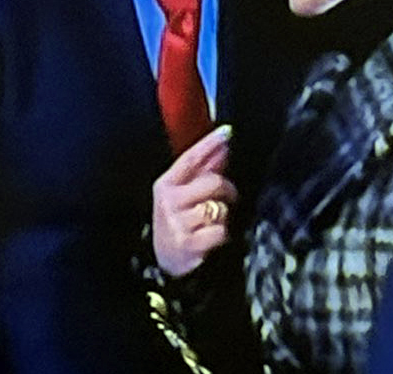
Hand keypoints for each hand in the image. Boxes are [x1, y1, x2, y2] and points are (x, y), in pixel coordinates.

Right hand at [151, 125, 236, 277]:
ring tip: (214, 222)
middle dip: (228, 190)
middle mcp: (169, 201)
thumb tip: (222, 147)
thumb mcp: (182, 195)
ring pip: (218, 209)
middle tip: (229, 197)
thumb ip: (202, 171)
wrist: (164, 261)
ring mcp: (177, 222)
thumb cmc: (178, 223)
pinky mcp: (187, 243)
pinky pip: (219, 232)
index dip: (209, 143)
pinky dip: (222, 235)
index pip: (190, 158)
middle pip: (212, 182)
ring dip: (223, 216)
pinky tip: (213, 238)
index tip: (227, 131)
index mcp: (166, 184)